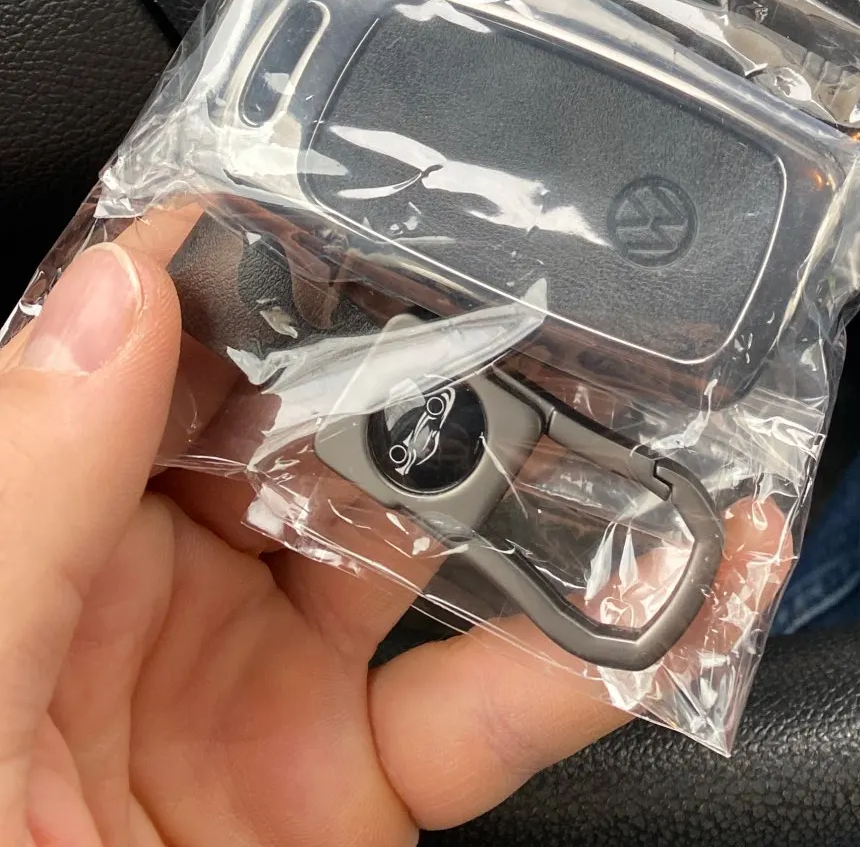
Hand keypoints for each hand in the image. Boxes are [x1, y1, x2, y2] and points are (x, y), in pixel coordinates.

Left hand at [1, 233, 782, 844]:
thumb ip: (20, 503)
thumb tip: (105, 292)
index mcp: (34, 530)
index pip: (149, 346)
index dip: (245, 251)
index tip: (353, 174)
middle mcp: (146, 597)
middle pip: (311, 426)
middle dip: (431, 347)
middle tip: (539, 273)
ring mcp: (260, 700)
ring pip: (428, 546)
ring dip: (547, 476)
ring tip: (652, 403)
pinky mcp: (348, 803)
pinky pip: (496, 704)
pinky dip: (609, 642)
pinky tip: (694, 575)